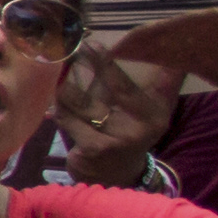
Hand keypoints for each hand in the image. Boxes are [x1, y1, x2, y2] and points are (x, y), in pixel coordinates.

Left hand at [55, 43, 180, 183]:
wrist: (115, 176)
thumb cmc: (128, 133)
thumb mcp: (147, 112)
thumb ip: (157, 83)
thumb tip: (164, 49)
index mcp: (157, 114)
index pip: (146, 81)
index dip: (122, 59)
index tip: (100, 42)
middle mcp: (142, 127)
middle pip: (115, 85)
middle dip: (95, 62)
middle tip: (79, 45)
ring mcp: (118, 138)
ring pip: (84, 101)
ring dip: (68, 84)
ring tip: (58, 69)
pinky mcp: (94, 148)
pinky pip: (69, 118)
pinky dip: (59, 108)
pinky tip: (53, 102)